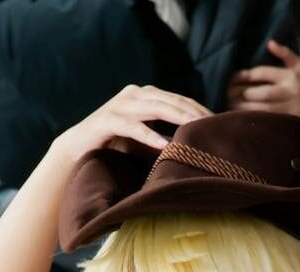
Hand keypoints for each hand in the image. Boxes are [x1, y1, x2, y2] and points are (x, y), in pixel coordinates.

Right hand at [54, 84, 212, 162]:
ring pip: (157, 109)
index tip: (221, 123)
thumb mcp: (148, 139)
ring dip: (179, 119)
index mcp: (147, 96)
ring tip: (198, 129)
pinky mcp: (108, 120)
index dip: (201, 110)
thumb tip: (199, 146)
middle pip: (173, 102)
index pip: (180, 100)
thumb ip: (169, 137)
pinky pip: (133, 127)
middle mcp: (135, 95)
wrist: (78, 149)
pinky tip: (165, 145)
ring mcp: (121, 105)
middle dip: (196, 113)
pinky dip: (149, 136)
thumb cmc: (117, 146)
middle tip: (216, 126)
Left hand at [226, 41, 299, 128]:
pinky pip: (268, 122)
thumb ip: (286, 54)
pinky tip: (243, 118)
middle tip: (228, 93)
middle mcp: (291, 93)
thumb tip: (270, 43)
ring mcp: (291, 110)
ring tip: (231, 106)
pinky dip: (254, 120)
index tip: (233, 78)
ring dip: (244, 109)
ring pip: (263, 109)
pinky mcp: (290, 124)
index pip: (263, 73)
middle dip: (242, 93)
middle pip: (261, 93)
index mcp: (291, 77)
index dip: (245, 75)